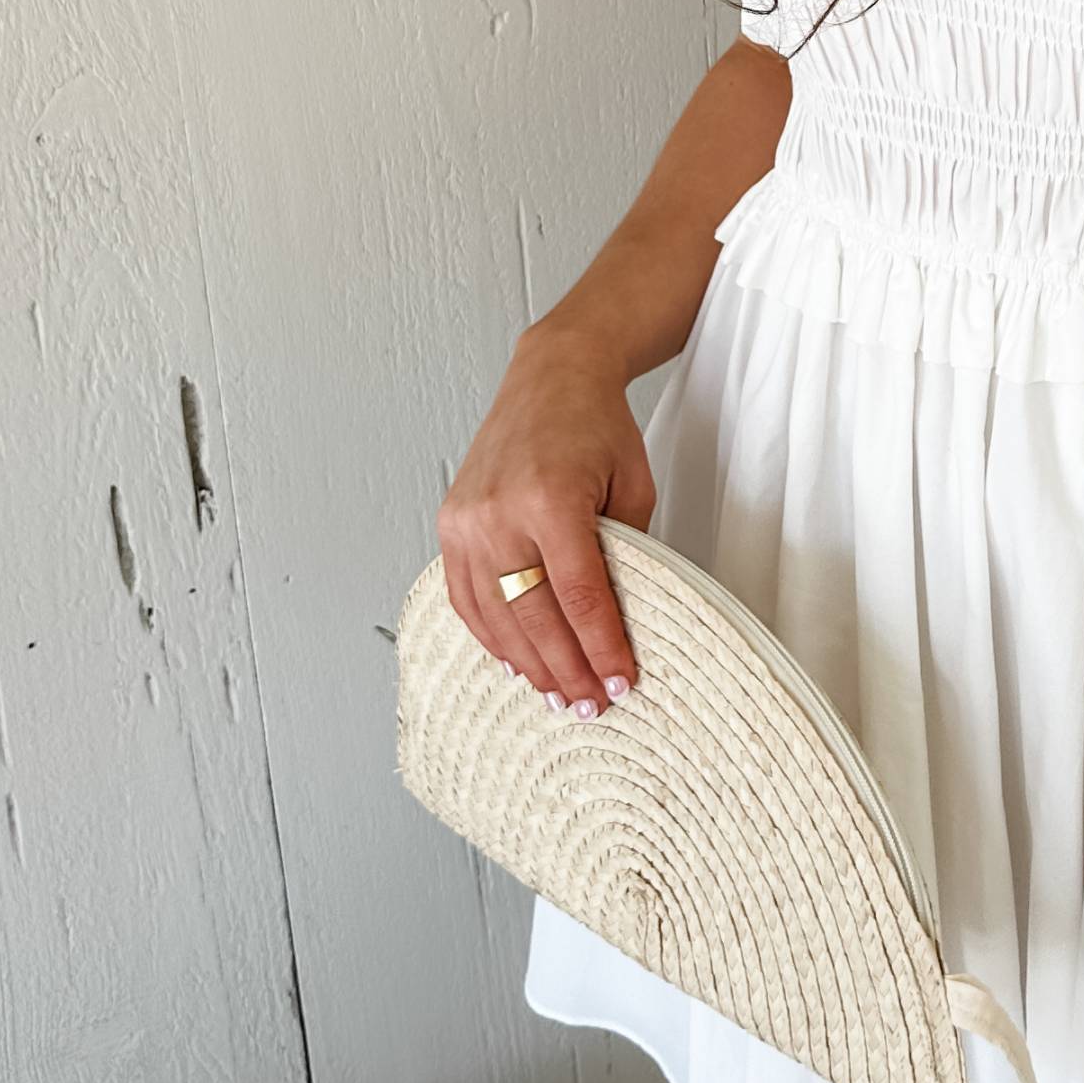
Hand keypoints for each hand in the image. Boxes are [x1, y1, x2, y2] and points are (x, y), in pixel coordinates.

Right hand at [436, 324, 654, 715]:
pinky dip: (491, 637)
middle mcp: (498, 513)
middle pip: (532, 615)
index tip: (622, 682)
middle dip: (566, 668)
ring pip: (494, 616)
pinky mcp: (449, 525)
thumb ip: (626, 553)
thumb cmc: (597, 427)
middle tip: (592, 705)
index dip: (601, 647)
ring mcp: (466, 521)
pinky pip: (466, 597)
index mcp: (550, 499)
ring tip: (559, 697)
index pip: (579, 596)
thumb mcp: (633, 487)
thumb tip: (620, 624)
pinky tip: (517, 663)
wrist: (551, 377)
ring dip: (528, 664)